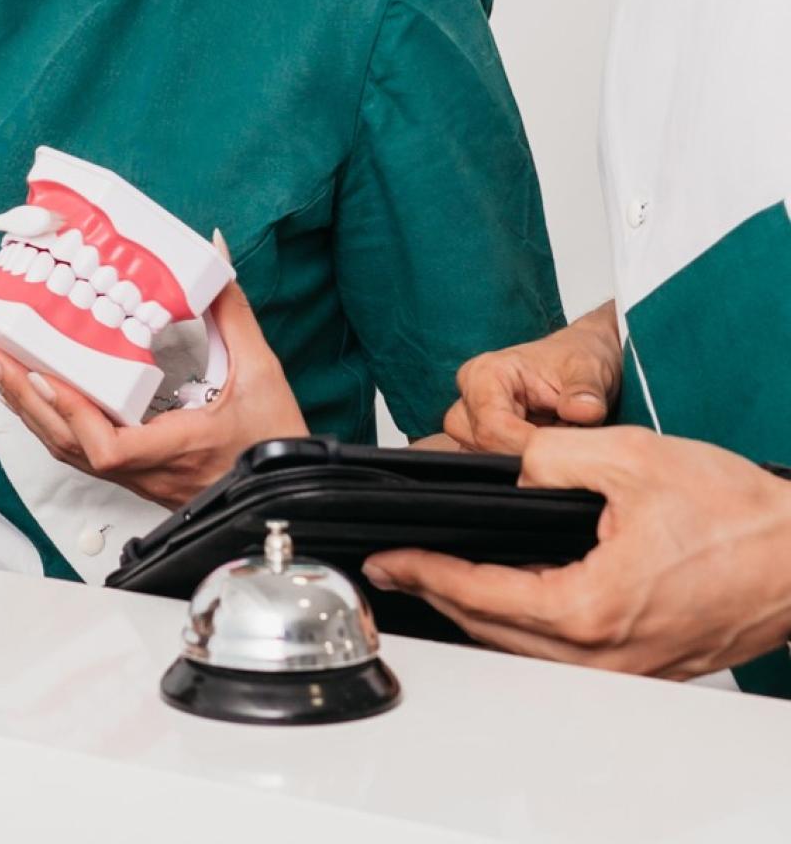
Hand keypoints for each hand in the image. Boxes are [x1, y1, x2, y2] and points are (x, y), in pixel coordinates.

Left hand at [0, 275, 305, 509]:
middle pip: (71, 448)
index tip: (50, 375)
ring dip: (30, 410)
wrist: (287, 494)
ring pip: (69, 454)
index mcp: (180, 447)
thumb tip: (214, 256)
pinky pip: (80, 453)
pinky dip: (50, 420)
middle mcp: (150, 470)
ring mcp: (139, 477)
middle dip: (28, 401)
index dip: (74, 414)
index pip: (112, 450)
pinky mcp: (135, 475)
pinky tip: (32, 392)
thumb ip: (232, 311)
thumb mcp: (261, 370)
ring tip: (0, 366)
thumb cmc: (275, 443)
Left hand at [364, 427, 790, 677]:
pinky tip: (506, 591)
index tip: (388, 559)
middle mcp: (610, 653)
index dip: (425, 572)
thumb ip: (548, 459)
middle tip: (394, 567)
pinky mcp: (649, 664)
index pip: (483, 595)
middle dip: (438, 595)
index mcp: (595, 607)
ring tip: (436, 574)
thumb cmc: (737, 512)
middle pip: (495, 633)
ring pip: (529, 651)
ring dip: (478, 614)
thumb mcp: (628, 457)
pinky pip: (567, 653)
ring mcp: (632, 668)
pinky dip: (525, 625)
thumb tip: (511, 472)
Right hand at [443, 302, 620, 452]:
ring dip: (524, 460)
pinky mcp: (484, 435)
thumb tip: (582, 411)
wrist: (580, 360)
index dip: (524, 446)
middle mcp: (471, 394)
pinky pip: (493, 461)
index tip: (561, 454)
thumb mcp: (589, 369)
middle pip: (481, 442)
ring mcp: (474, 416)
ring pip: (482, 455)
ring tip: (557, 445)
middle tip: (564, 453)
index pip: (491, 424)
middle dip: (525, 455)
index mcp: (485, 372)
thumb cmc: (578, 359)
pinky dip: (523, 464)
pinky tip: (549, 452)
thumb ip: (585, 392)